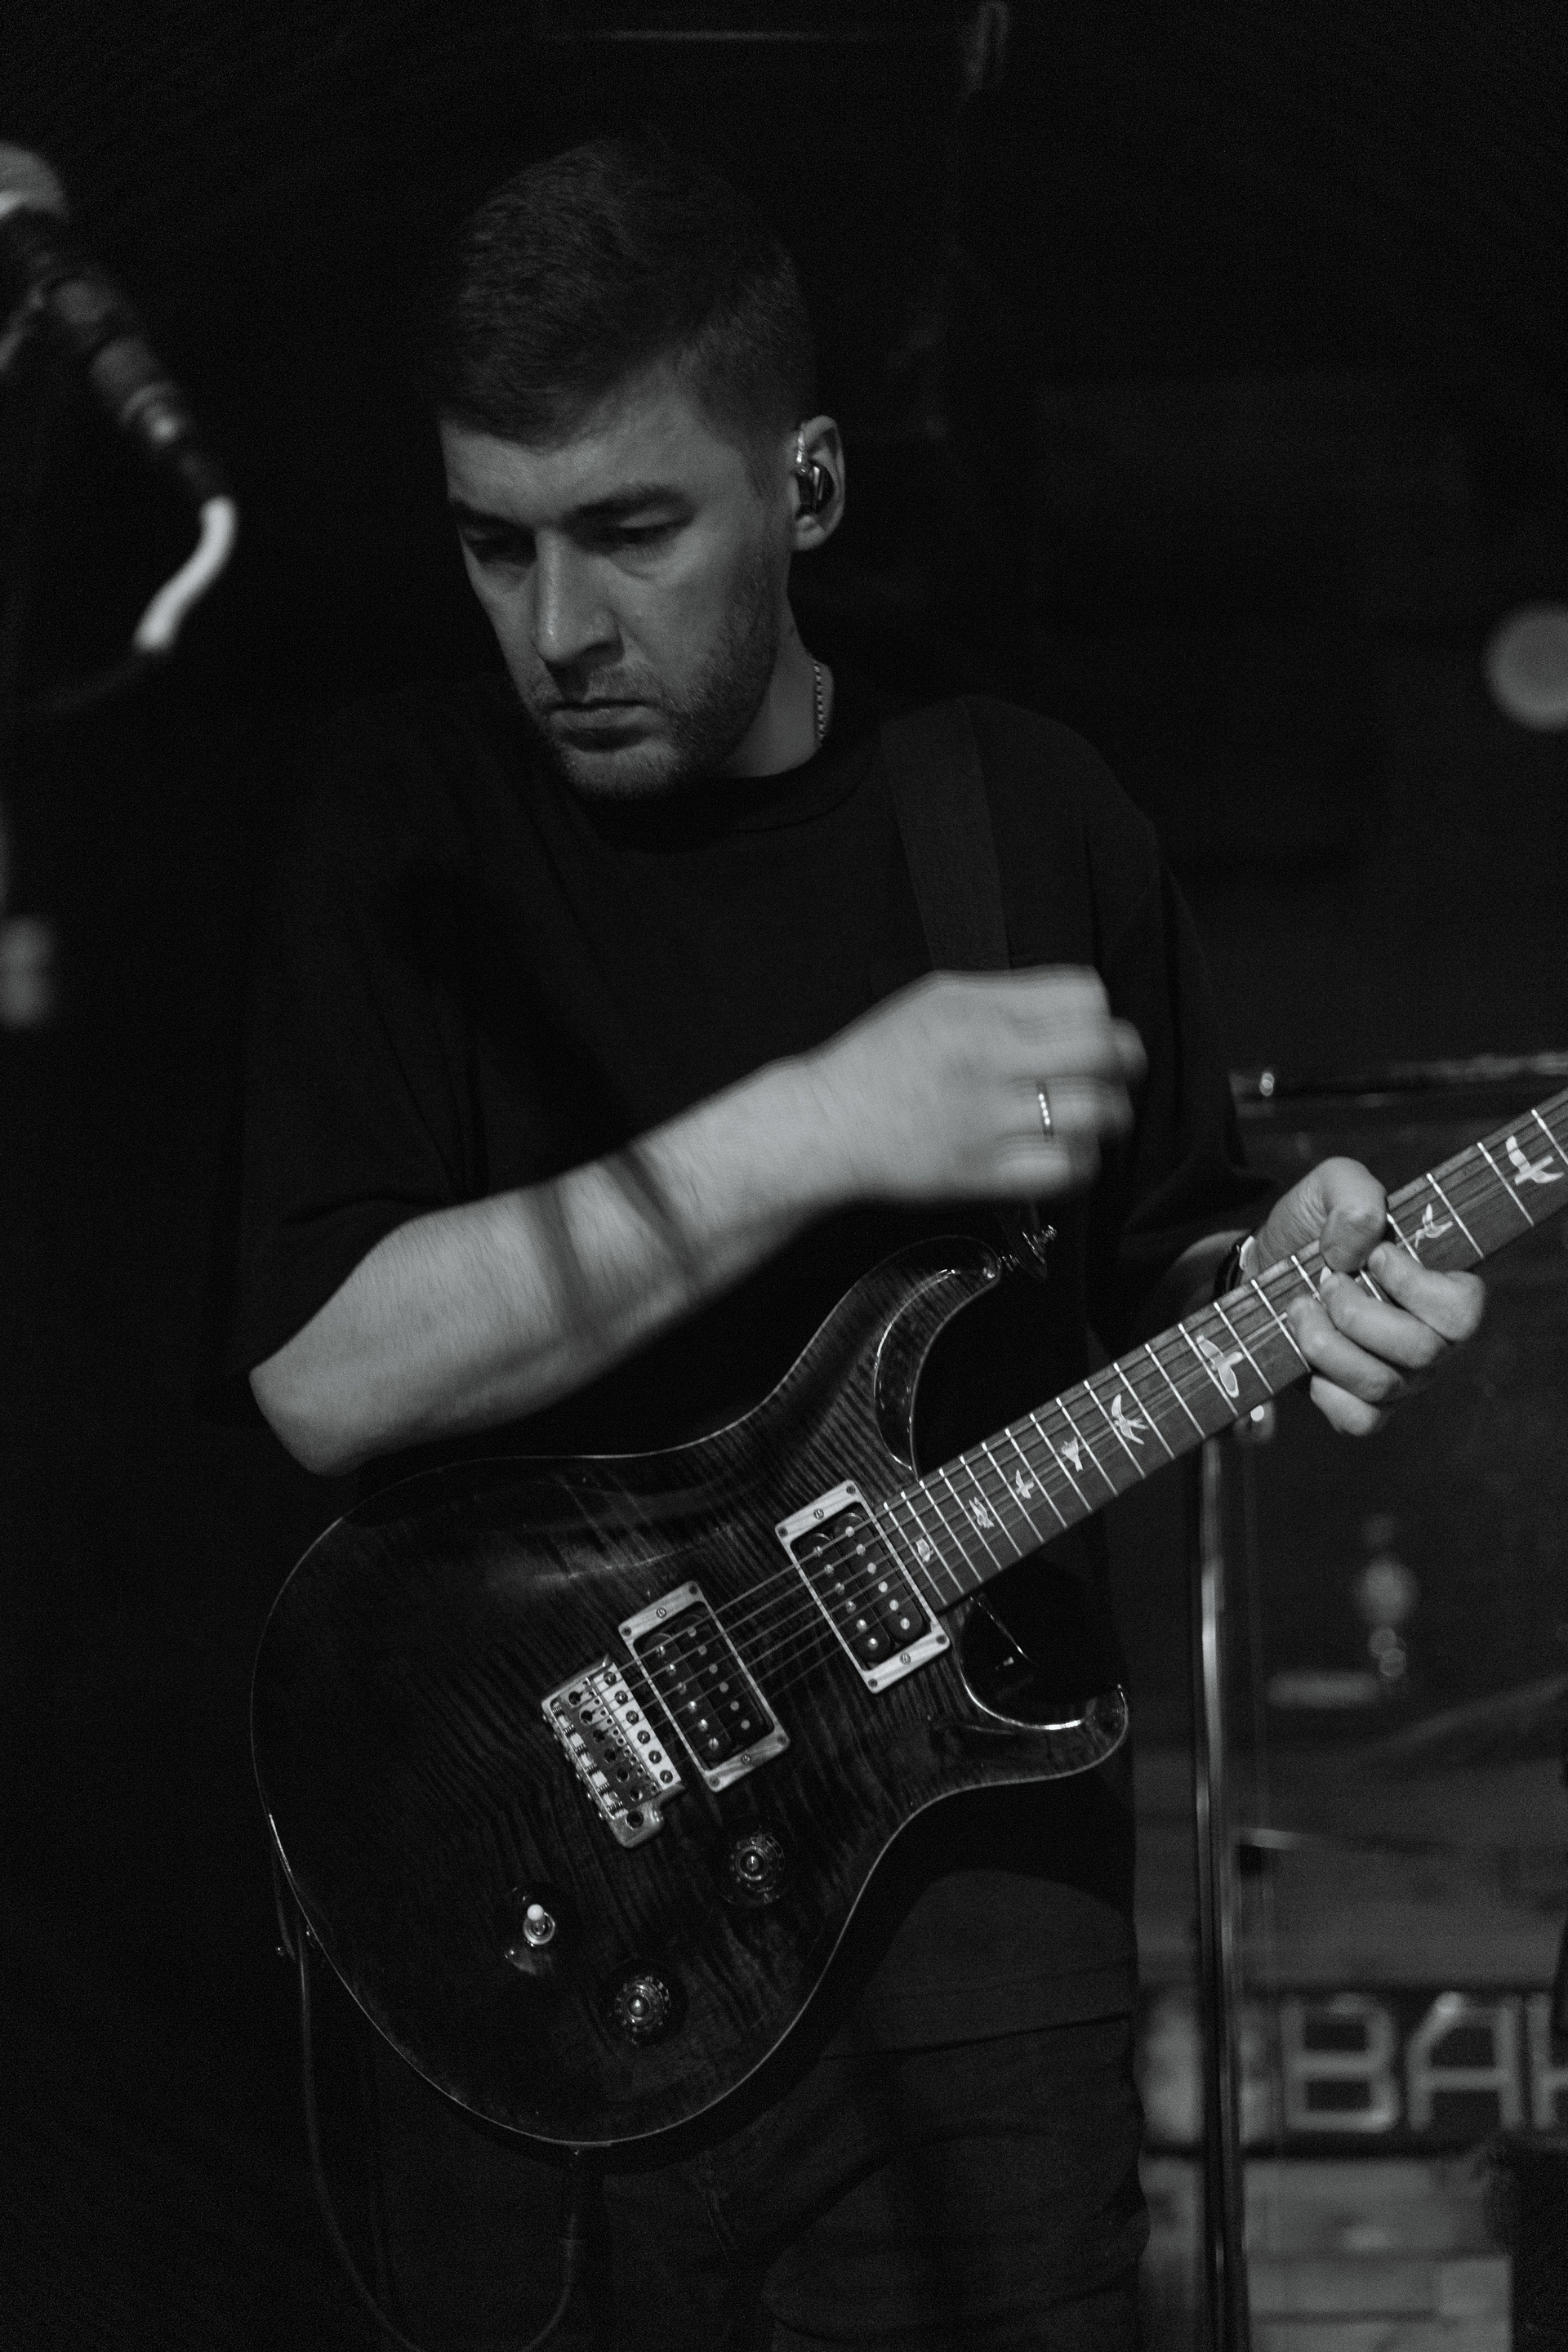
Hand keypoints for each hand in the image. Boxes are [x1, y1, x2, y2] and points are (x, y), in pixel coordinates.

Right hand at [800, 966, 1146, 1205]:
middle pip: (1101, 1051)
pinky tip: (1067, 1154)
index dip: (1102, 1016)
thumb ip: (1005, 997)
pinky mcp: (982, 1171)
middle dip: (1125, 1065)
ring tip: (1092, 1119)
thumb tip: (1077, 1006)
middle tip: (1116, 1077)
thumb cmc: (879, 1062)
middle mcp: (985, 1058)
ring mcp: (985, 1118)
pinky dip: (1081, 1163)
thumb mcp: (934, 1000)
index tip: (1096, 1034)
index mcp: (977, 1008)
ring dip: (1107, 1117)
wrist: (825, 1125)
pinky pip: (1064, 1168)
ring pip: (1093, 1114)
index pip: (1083, 997)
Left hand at [1250, 1158, 1485, 1434]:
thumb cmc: (1315, 1227)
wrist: (1265, 1265)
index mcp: (1443, 1289)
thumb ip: (1354, 1193)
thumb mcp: (1331, 1184)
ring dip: (1327, 1343)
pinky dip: (1325, 1389)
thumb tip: (1359, 1247)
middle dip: (1357, 1313)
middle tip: (1325, 1281)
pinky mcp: (1363, 1406)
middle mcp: (1433, 1341)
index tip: (1374, 1256)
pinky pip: (1359, 1420)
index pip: (1462, 1309)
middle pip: (1421, 1351)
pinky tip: (1305, 1354)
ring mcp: (1402, 1380)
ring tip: (1300, 1308)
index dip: (1415, 1285)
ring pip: (1382, 1383)